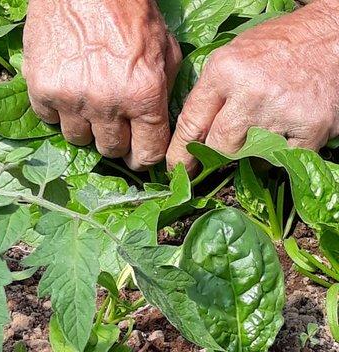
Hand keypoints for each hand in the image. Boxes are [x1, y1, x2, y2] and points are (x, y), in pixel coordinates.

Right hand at [23, 0, 180, 169]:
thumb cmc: (130, 13)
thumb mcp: (166, 49)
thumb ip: (166, 92)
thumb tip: (160, 125)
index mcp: (144, 95)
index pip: (147, 153)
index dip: (144, 159)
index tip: (138, 156)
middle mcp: (108, 103)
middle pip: (111, 150)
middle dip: (115, 142)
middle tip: (114, 125)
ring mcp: (72, 98)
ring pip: (79, 140)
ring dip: (86, 127)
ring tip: (89, 104)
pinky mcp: (42, 89)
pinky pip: (50, 120)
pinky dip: (59, 111)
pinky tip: (67, 91)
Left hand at [167, 0, 338, 174]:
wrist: (334, 34)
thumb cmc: (278, 47)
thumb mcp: (232, 57)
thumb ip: (210, 94)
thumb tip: (191, 135)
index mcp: (224, 71)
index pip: (191, 124)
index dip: (180, 153)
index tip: (177, 169)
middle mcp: (249, 92)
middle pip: (219, 147)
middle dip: (219, 152)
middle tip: (228, 145)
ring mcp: (281, 111)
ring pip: (249, 157)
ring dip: (252, 150)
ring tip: (265, 124)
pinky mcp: (310, 127)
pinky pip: (281, 160)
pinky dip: (279, 153)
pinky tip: (285, 132)